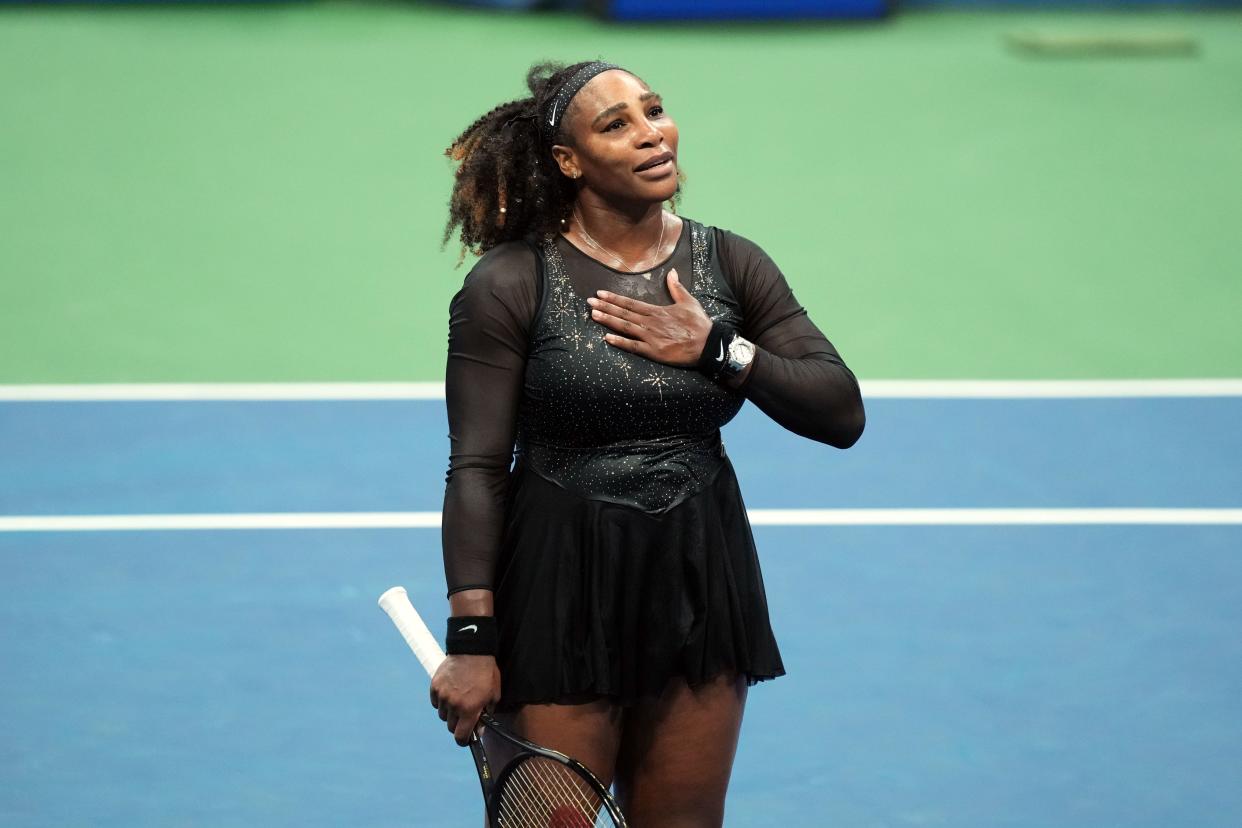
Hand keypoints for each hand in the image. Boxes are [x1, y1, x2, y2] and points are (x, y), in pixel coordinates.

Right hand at [430, 654, 501, 745]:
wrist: (472, 650)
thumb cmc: (486, 672)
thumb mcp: (494, 694)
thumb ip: (487, 713)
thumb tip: (481, 726)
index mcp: (469, 709)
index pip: (460, 736)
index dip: (463, 741)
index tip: (465, 739)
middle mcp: (454, 705)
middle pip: (450, 727)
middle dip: (458, 725)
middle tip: (465, 716)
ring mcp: (443, 695)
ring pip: (443, 715)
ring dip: (450, 713)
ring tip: (459, 701)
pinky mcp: (435, 686)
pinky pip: (436, 702)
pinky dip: (441, 701)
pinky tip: (450, 693)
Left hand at [587, 268, 711, 367]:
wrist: (708, 344)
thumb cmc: (699, 324)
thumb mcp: (689, 302)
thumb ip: (677, 287)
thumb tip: (672, 271)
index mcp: (657, 311)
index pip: (631, 303)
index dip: (614, 298)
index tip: (600, 294)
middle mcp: (651, 323)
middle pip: (623, 313)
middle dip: (605, 307)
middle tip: (589, 303)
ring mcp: (651, 337)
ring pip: (625, 327)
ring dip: (608, 320)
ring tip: (593, 315)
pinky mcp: (654, 352)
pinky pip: (633, 346)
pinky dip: (620, 342)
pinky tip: (607, 338)